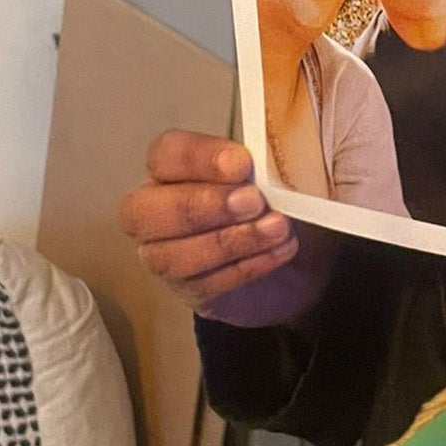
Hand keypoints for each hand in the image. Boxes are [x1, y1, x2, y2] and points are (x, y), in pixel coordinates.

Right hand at [117, 131, 336, 325]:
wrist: (298, 262)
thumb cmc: (276, 203)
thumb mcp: (276, 175)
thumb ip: (266, 161)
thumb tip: (275, 153)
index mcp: (170, 170)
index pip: (165, 154)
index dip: (199, 158)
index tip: (243, 164)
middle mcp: (153, 212)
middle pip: (147, 210)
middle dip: (205, 205)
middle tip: (255, 201)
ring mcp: (165, 257)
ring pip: (172, 255)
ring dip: (229, 240)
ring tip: (278, 228)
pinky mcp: (191, 292)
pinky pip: (206, 284)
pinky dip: (247, 266)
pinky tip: (280, 250)